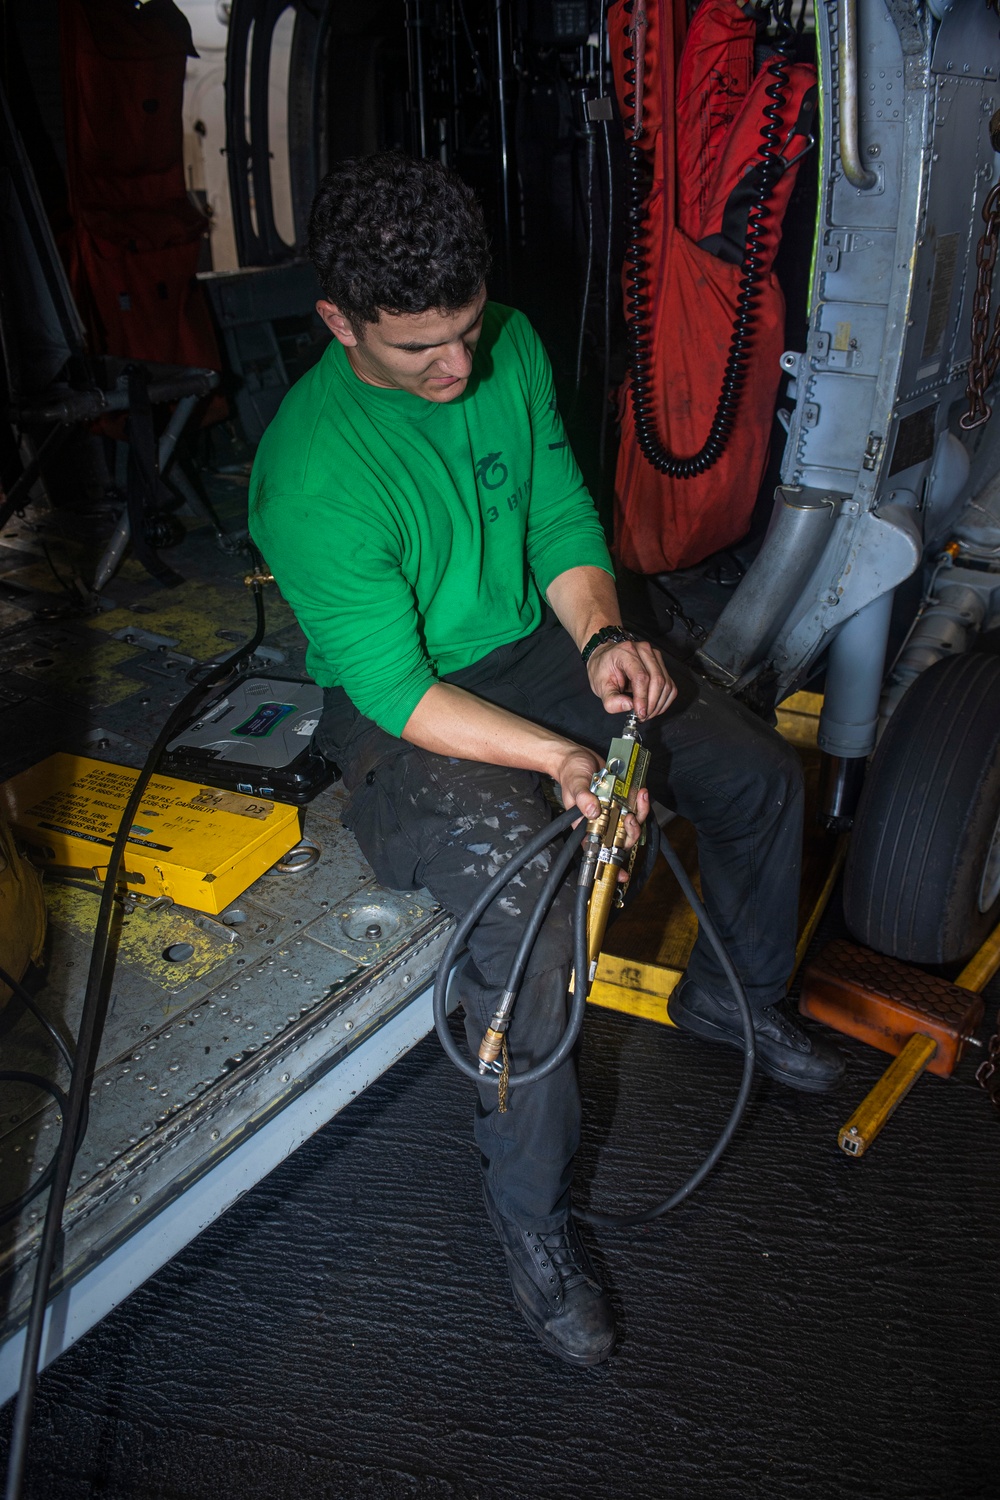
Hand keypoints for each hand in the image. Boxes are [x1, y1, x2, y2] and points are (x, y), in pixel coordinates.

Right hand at [552, 750, 650, 880]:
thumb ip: (583, 797)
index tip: (621, 874)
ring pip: (632, 822)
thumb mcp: (574, 784)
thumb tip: (593, 811)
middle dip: (631, 831)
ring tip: (641, 797)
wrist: (577, 757)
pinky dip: (642, 801)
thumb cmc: (571, 773)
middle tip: (631, 818)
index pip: (600, 850)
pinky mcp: (622, 799)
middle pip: (622, 838)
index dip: (612, 864)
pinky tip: (641, 791)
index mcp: (587, 826)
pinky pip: (636, 806)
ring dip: (640, 813)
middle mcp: (603, 822)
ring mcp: (614, 811)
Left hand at [586, 638, 676, 720]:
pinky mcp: (661, 664)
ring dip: (659, 703)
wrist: (606, 658)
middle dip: (652, 703)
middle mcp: (643, 650)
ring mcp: (654, 656)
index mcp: (626, 652)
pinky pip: (670, 685)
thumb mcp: (600, 686)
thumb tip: (629, 706)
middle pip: (657, 680)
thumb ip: (611, 700)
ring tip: (646, 712)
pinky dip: (664, 700)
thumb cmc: (603, 669)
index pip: (641, 676)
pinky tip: (654, 706)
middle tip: (642, 716)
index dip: (643, 698)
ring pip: (666, 684)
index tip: (640, 713)